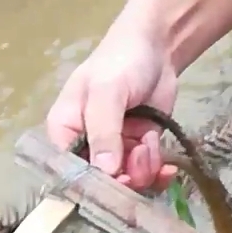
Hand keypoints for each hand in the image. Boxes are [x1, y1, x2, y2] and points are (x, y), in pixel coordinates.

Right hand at [46, 18, 178, 188]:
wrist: (158, 49)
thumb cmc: (120, 62)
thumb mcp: (107, 93)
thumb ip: (103, 132)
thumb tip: (105, 172)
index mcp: (64, 131)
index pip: (69, 172)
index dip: (92, 184)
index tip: (116, 177)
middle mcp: (86, 146)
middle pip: (101, 183)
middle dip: (124, 176)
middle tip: (139, 152)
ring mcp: (114, 151)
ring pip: (127, 183)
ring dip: (143, 170)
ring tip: (148, 142)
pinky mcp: (139, 151)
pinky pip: (146, 175)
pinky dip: (158, 171)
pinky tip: (167, 164)